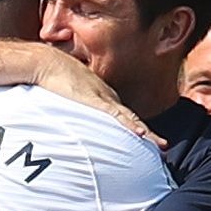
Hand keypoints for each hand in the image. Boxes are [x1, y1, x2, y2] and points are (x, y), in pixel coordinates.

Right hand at [30, 48, 159, 146]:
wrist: (48, 63)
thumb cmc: (54, 78)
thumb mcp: (68, 96)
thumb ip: (74, 107)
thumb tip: (69, 124)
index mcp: (103, 97)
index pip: (124, 117)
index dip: (137, 129)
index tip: (148, 141)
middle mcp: (108, 97)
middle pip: (132, 119)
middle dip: (148, 134)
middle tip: (163, 146)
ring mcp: (104, 98)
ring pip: (130, 119)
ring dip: (146, 133)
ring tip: (160, 145)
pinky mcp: (96, 101)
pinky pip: (116, 116)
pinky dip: (129, 125)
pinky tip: (140, 133)